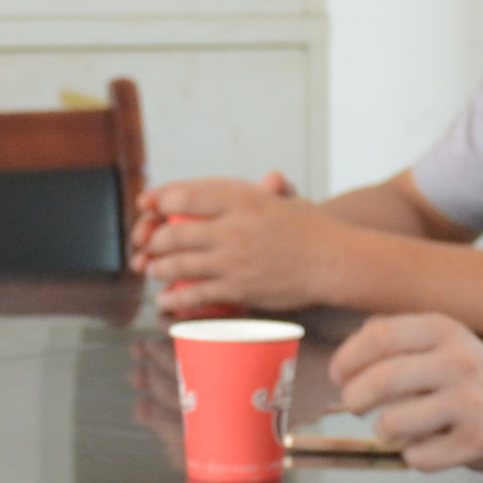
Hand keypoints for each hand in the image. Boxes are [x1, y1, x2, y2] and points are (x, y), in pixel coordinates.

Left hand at [135, 172, 330, 318]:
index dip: (160, 198)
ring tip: (151, 269)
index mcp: (243, 199)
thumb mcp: (283, 200)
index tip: (147, 203)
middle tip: (146, 243)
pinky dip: (175, 300)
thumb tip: (260, 180)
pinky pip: (196, 295)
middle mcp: (233, 228)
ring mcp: (233, 260)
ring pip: (179, 265)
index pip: (187, 194)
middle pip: (174, 233)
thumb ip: (259, 192)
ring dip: (158, 268)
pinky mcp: (238, 288)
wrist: (335, 261)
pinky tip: (165, 301)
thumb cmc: (313, 229)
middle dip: (152, 240)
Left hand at [333, 313, 482, 472]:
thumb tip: (343, 362)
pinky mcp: (477, 443)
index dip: (348, 358)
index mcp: (444, 331)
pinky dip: (413, 456)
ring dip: (383, 431)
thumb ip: (396, 341)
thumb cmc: (474, 377)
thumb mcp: (443, 341)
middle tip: (354, 406)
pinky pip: (417, 457)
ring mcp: (470, 404)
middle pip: (381, 380)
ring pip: (393, 423)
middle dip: (355, 398)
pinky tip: (430, 445)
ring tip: (395, 428)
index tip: (338, 375)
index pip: (380, 336)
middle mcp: (459, 363)